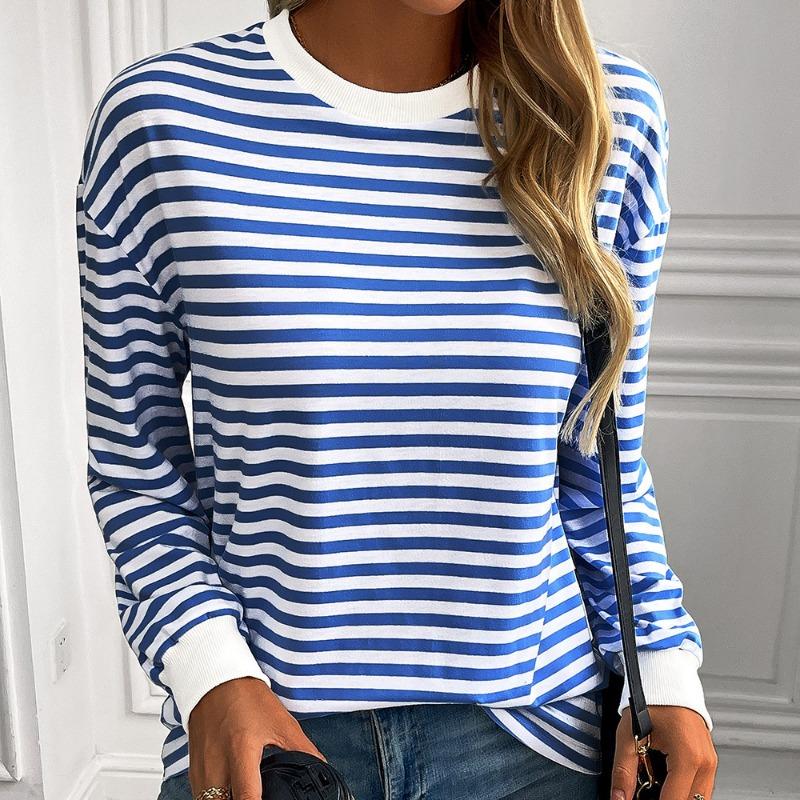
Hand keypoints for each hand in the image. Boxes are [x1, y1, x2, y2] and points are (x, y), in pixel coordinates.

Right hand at [186, 676, 326, 799]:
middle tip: (257, 797)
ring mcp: (202, 769)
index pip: (246, 798)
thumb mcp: (281, 722)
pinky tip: (229, 794)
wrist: (217, 681)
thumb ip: (302, 749)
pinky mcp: (194, 769)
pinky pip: (201, 796)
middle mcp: (217, 764)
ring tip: (245, 795)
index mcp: (241, 751)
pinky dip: (215, 799)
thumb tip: (321, 767)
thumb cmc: (248, 699)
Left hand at [611, 705, 717, 799]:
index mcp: (687, 756)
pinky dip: (682, 788)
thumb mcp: (629, 734)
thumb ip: (623, 771)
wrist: (667, 679)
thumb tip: (619, 798)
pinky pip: (700, 787)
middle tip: (644, 791)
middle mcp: (705, 762)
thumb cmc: (651, 699)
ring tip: (652, 783)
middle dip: (665, 799)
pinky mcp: (709, 760)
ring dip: (676, 795)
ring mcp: (710, 761)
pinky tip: (664, 779)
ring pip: (697, 798)